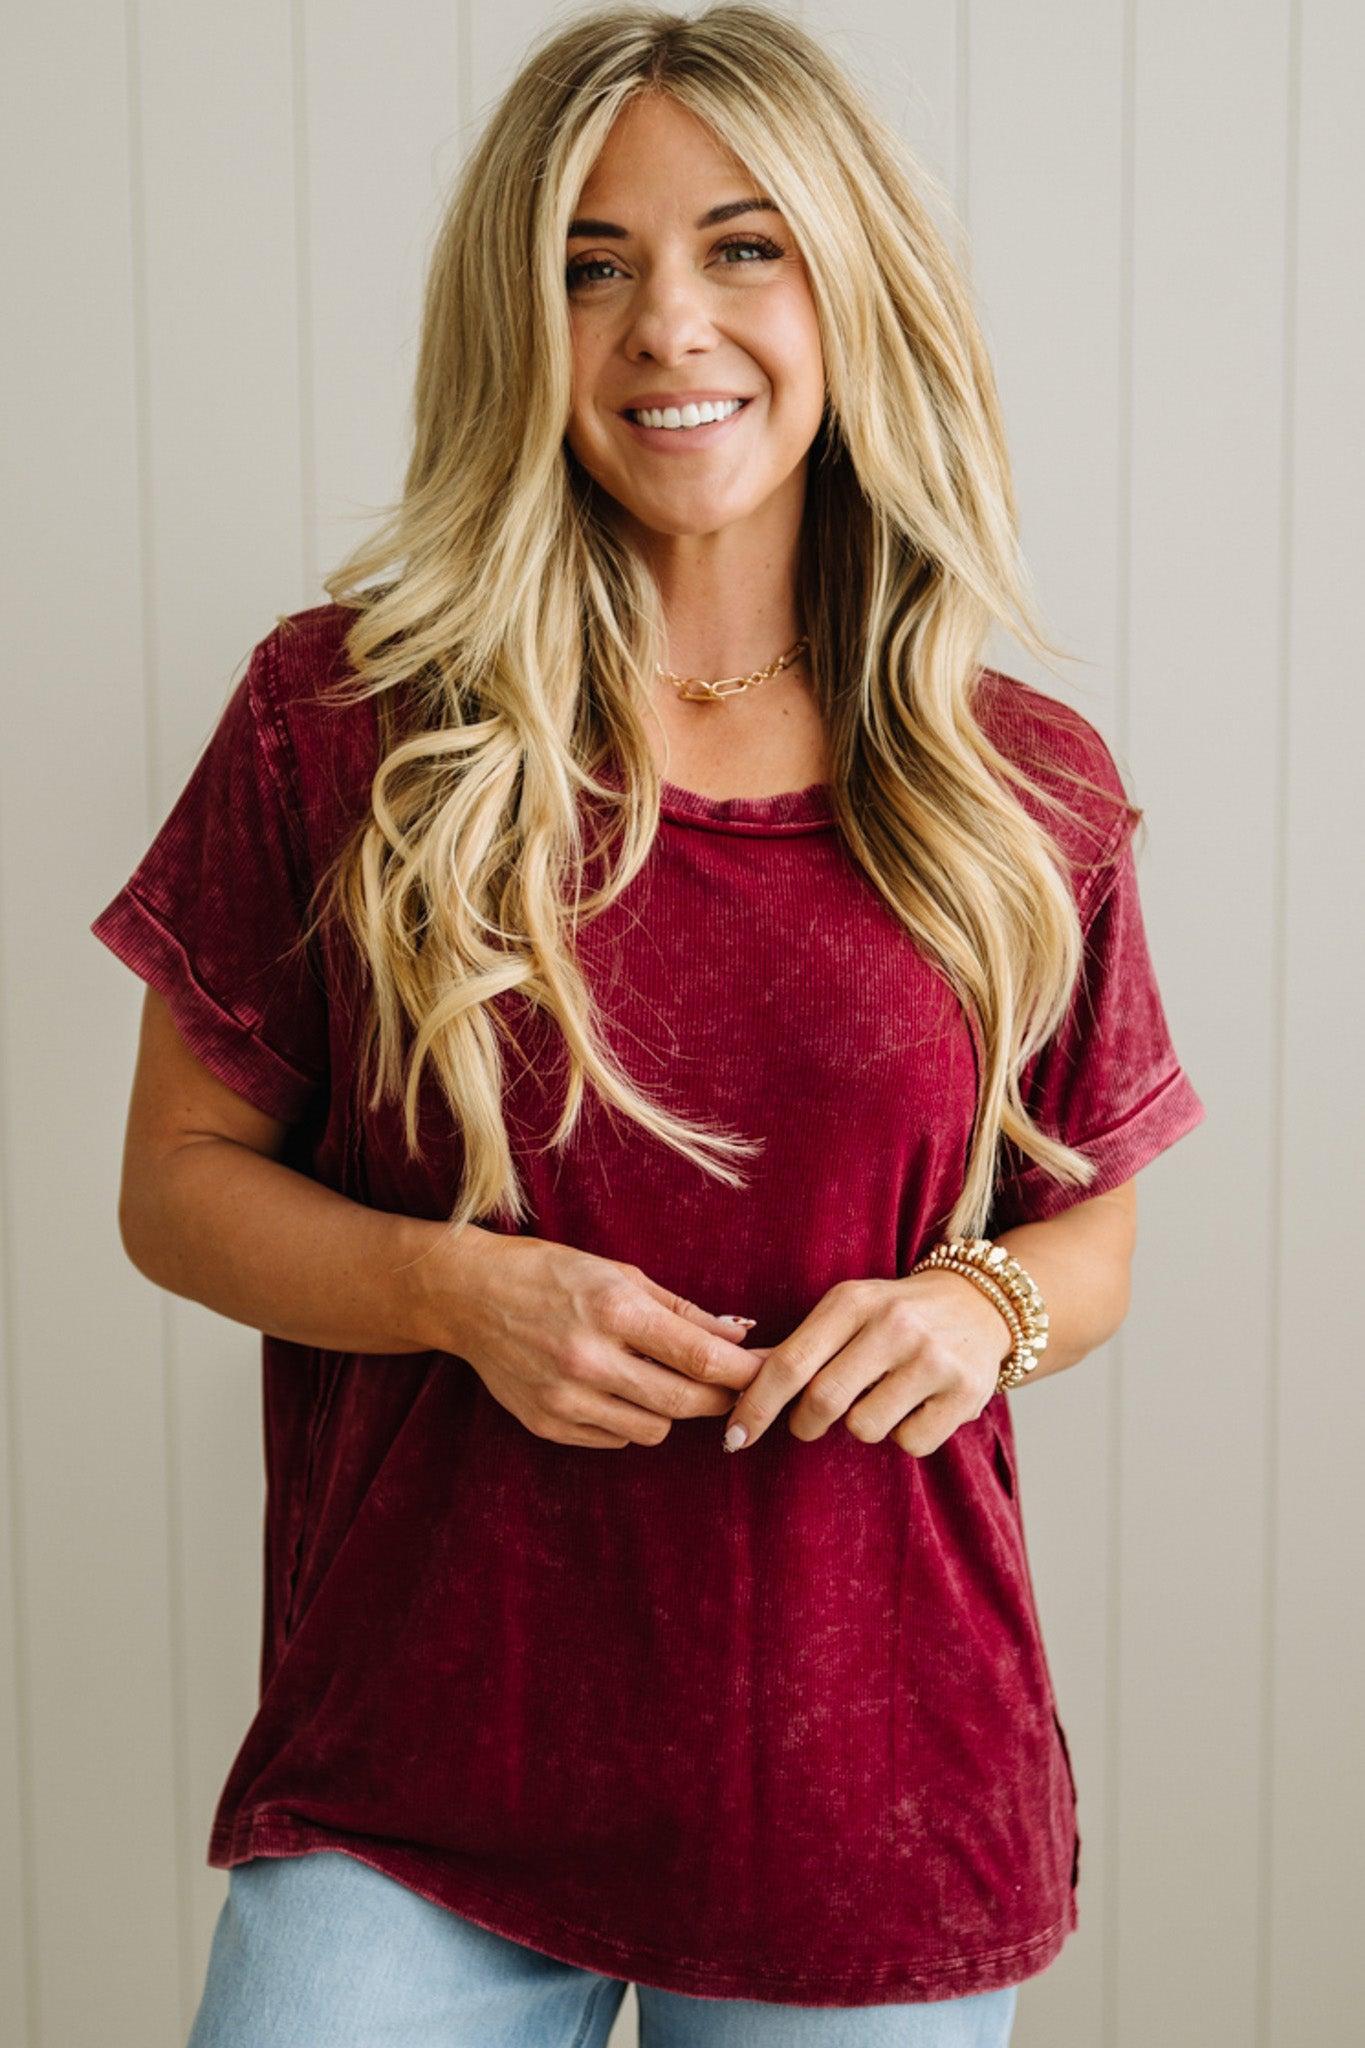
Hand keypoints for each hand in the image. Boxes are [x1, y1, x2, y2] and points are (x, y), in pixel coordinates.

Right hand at [412, 1225, 764, 1448]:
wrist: (469, 1296)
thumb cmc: (552, 1274)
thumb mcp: (620, 1275)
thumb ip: (682, 1310)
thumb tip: (741, 1335)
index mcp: (615, 1310)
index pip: (701, 1358)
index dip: (744, 1372)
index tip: (767, 1374)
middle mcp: (590, 1358)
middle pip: (685, 1404)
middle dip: (720, 1401)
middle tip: (732, 1391)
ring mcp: (565, 1397)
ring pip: (653, 1430)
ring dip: (669, 1411)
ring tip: (657, 1381)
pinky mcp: (546, 1423)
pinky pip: (614, 1439)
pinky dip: (626, 1421)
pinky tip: (614, 1391)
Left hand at [720, 1270, 1012, 1455]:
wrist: (979, 1304)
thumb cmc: (893, 1314)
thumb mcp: (847, 1310)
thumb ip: (798, 1347)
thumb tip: (733, 1382)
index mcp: (853, 1301)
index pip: (789, 1363)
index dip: (756, 1406)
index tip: (735, 1437)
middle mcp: (894, 1325)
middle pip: (822, 1402)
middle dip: (805, 1423)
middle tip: (811, 1420)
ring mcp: (933, 1359)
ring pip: (865, 1428)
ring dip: (861, 1425)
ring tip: (880, 1397)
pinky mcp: (965, 1392)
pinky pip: (910, 1443)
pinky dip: (903, 1435)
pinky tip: (915, 1406)